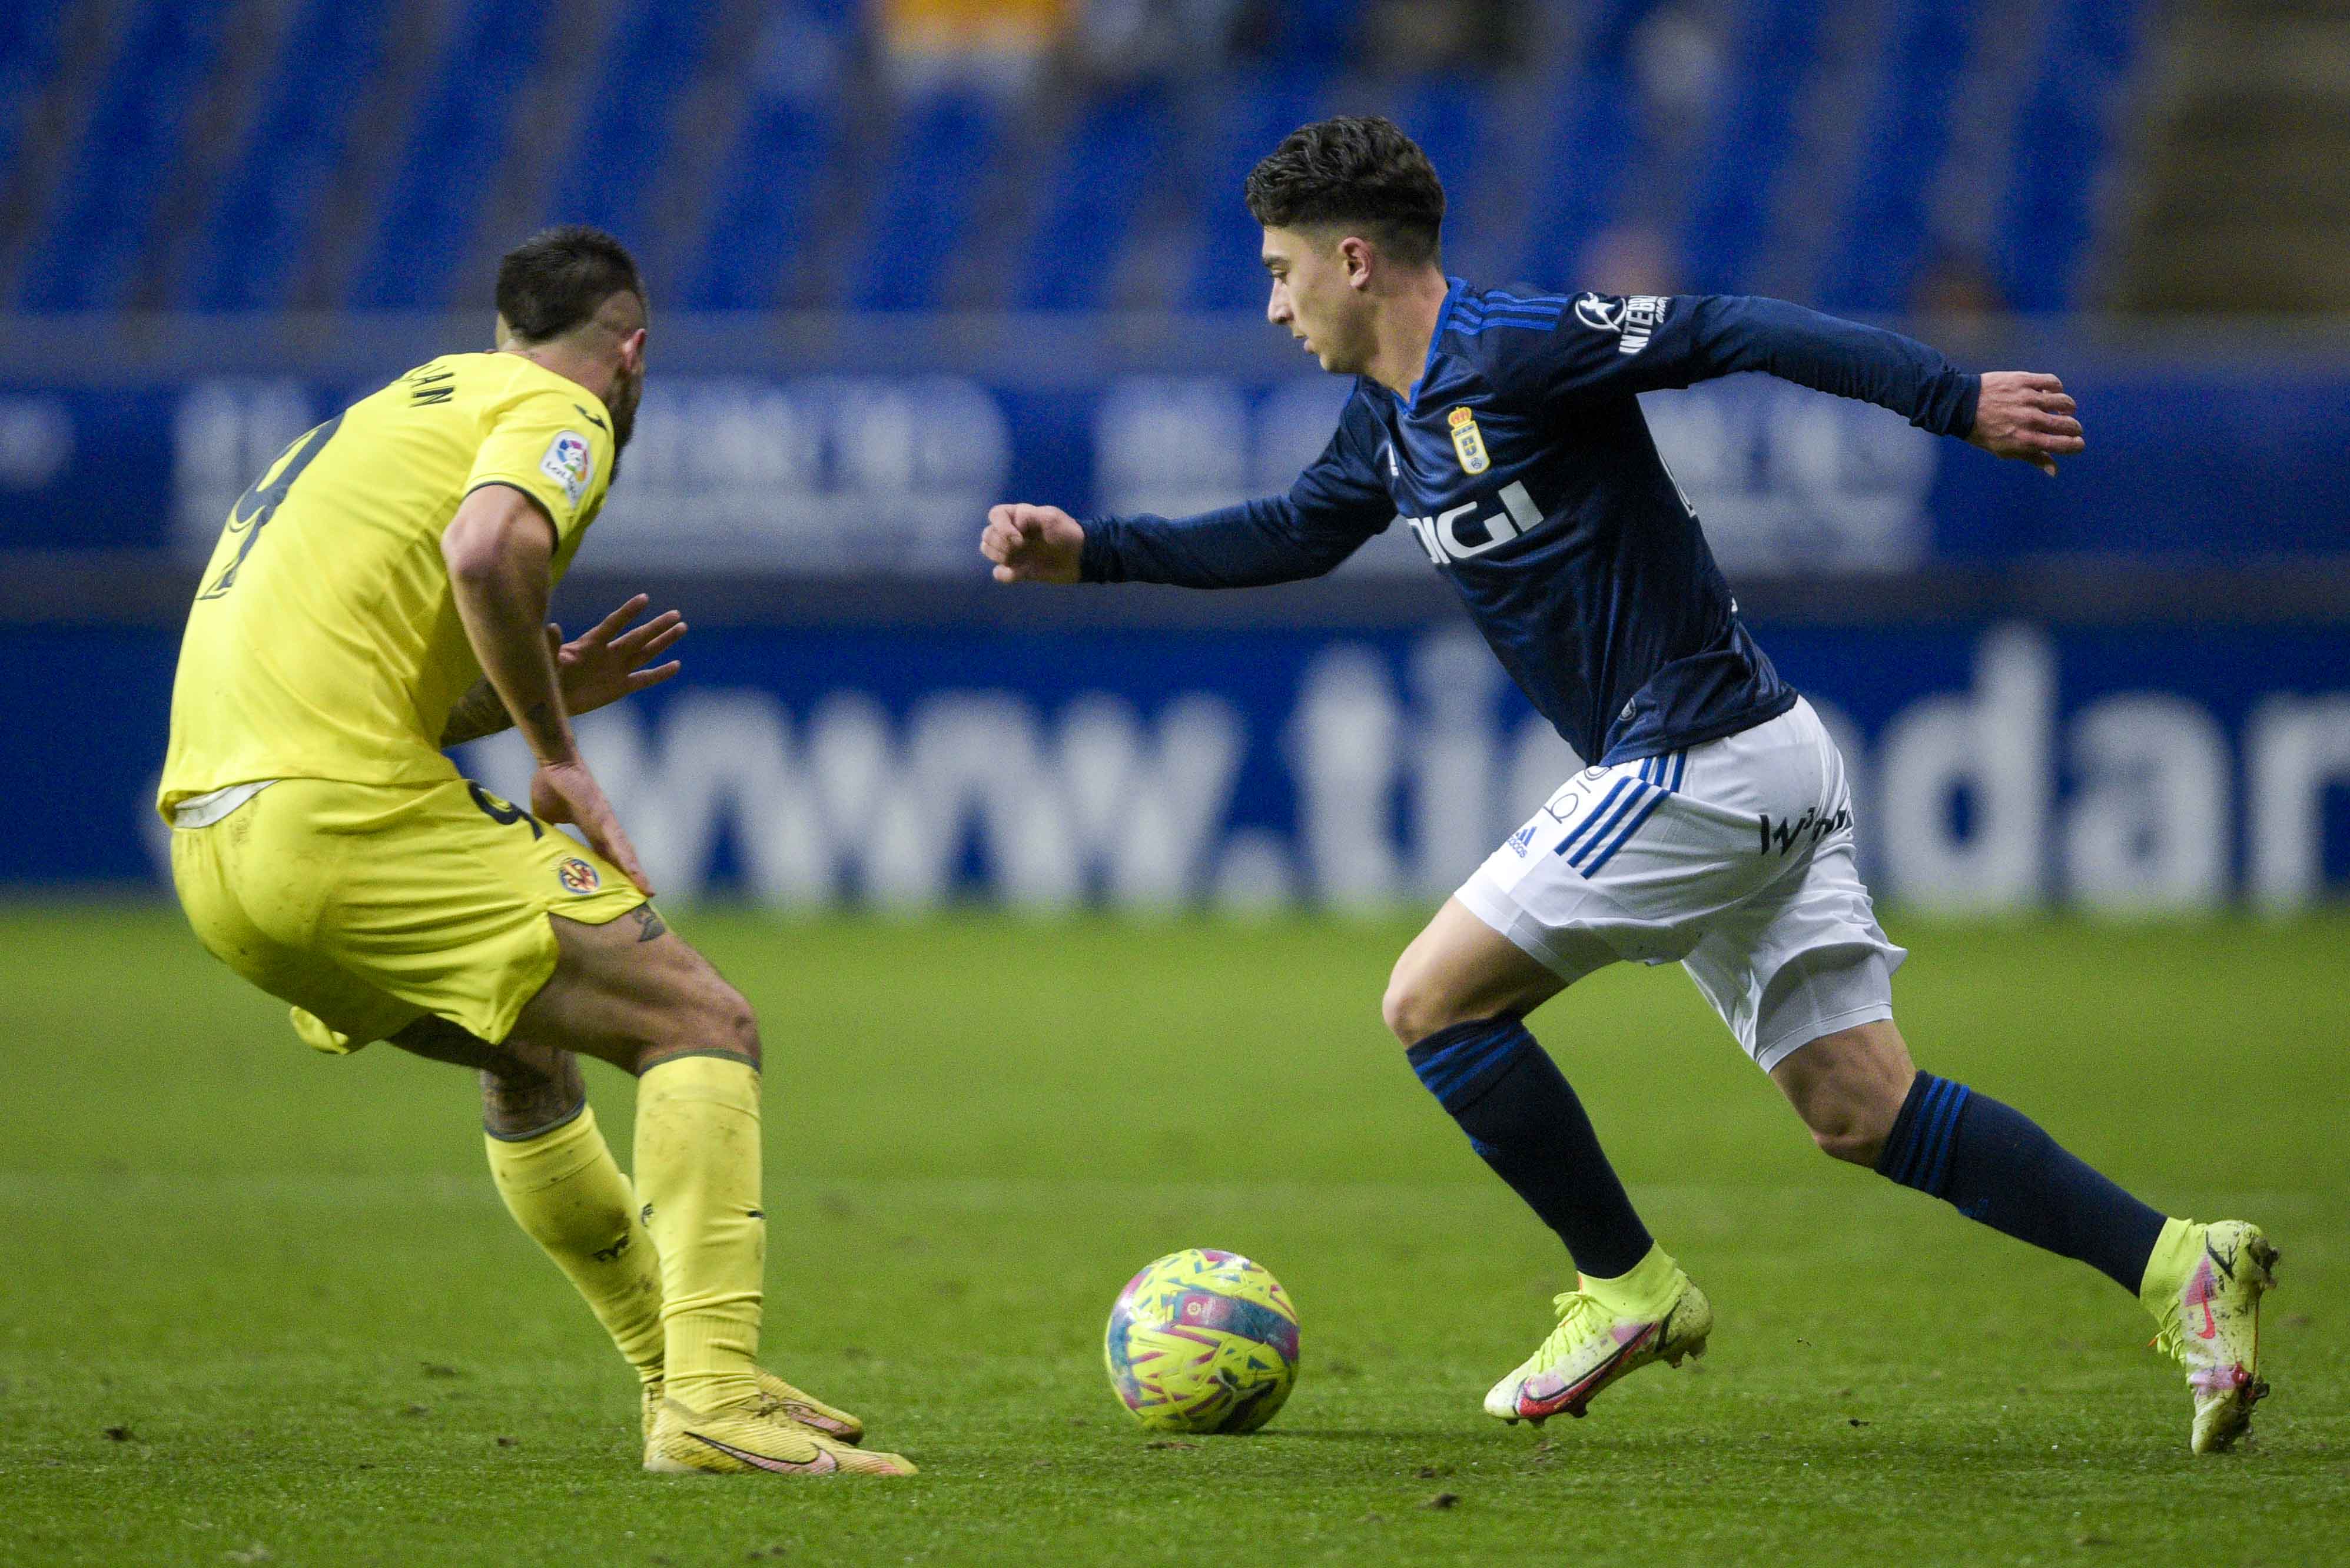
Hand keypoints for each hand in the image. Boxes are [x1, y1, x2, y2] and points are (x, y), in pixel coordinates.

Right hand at [530, 758, 652, 895]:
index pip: (607, 856)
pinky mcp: (602, 816)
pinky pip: (615, 839)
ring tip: (645, 889)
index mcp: (591, 830)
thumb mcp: (546, 817)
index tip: (625, 888)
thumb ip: (547, 831)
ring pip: (623, 852)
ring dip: (634, 871)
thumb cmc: (551, 786)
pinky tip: (633, 870)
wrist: (553, 764)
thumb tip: (535, 845)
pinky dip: (624, 855)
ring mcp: (605, 822)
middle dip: (632, 876)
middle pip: (621, 857)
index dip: (616, 871)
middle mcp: (603, 828)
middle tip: (645, 895)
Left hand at [550, 594, 685, 716]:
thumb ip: (552, 645)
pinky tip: (675, 665)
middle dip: (657, 626)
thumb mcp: (546, 660)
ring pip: (646, 653)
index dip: (628, 613)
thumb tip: (552, 627)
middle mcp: (608, 654)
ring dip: (663, 642)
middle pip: (638, 637)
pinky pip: (644, 679)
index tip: (644, 599)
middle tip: (676, 614)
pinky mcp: (620, 688)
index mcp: (590, 644)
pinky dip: (660, 673)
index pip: (613, 625)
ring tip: (681, 628)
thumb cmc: (544, 676)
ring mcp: (616, 670)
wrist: (549, 699)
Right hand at [981, 503, 1084, 582]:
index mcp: (1018, 516)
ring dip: (998, 556)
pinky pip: (998, 573)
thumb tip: (1012, 527)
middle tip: (1020, 549)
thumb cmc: (1067, 533)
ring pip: (987, 551)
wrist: (1080, 557)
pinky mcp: (1017, 570)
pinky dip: (1005, 574)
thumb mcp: (1050, 518)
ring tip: (1017, 560)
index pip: (995, 515)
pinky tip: (1020, 574)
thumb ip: (1027, 516)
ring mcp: (1013, 552)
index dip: (1001, 527)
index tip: (1019, 539)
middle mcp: (1011, 532)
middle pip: (987, 535)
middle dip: (999, 543)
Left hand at [1967, 371, 2084, 475]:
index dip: (2076, 445)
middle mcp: (2031, 420)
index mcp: (2027, 440)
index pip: (2064, 444)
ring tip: (2064, 409)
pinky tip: (2052, 393)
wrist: (1961, 405)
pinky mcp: (2024, 381)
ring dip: (2068, 407)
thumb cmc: (1982, 432)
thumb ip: (2033, 458)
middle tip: (2072, 427)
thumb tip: (2055, 471)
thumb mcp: (2005, 450)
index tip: (2077, 443)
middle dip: (2075, 428)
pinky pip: (2051, 382)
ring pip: (2064, 401)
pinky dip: (2056, 388)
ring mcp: (2029, 399)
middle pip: (2068, 424)